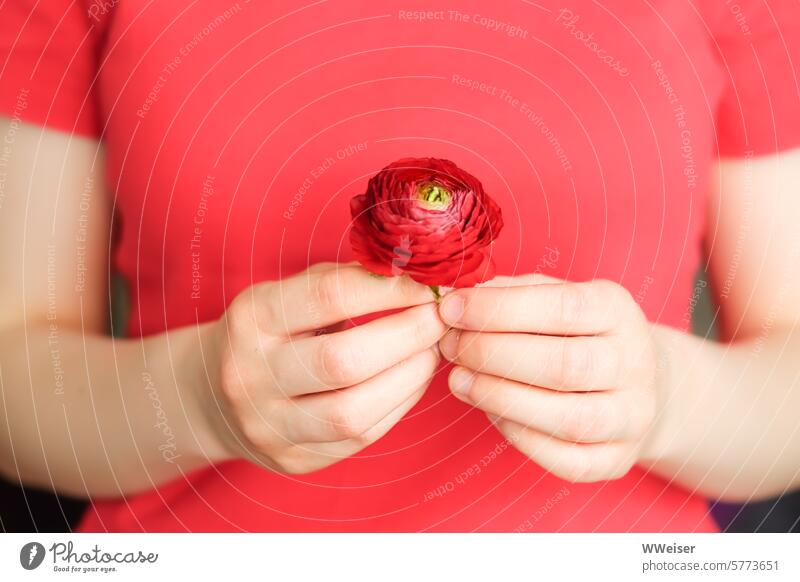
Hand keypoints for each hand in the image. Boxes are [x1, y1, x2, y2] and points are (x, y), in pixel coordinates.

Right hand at [203, 263, 445, 473]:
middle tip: (440, 318)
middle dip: (408, 335)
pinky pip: (361, 437)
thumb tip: (416, 273)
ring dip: (410, 377)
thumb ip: (344, 282)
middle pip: (343, 361)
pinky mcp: (293, 459)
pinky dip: (399, 405)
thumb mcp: (289, 295)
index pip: (330, 296)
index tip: (430, 281)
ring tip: (432, 350)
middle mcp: (251, 375)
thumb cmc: (270, 333)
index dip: (391, 288)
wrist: (215, 396)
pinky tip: (411, 379)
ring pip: (354, 412)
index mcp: (252, 319)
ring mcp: (269, 426)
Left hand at [437, 274, 658, 482]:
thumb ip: (508, 293)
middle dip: (491, 354)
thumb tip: (455, 296)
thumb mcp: (550, 295)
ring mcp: (632, 416)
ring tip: (458, 378)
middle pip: (563, 365)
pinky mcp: (617, 459)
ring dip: (498, 397)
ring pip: (567, 418)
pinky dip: (518, 435)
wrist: (631, 380)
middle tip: (450, 345)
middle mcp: (635, 363)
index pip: (562, 307)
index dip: (498, 309)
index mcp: (618, 310)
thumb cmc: (573, 331)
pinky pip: (566, 459)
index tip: (451, 309)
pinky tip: (488, 410)